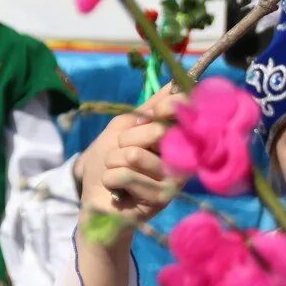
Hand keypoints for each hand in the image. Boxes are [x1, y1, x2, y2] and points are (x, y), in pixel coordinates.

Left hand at [77, 85, 177, 224]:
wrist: (97, 200)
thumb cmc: (109, 162)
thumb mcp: (122, 129)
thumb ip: (147, 109)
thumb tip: (174, 84)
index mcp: (176, 137)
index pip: (187, 112)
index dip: (171, 105)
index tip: (155, 111)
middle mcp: (183, 157)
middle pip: (155, 131)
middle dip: (124, 140)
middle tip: (122, 155)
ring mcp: (175, 179)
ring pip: (133, 154)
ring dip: (112, 162)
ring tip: (118, 174)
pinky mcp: (163, 198)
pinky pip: (125, 175)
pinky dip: (110, 179)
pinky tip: (118, 190)